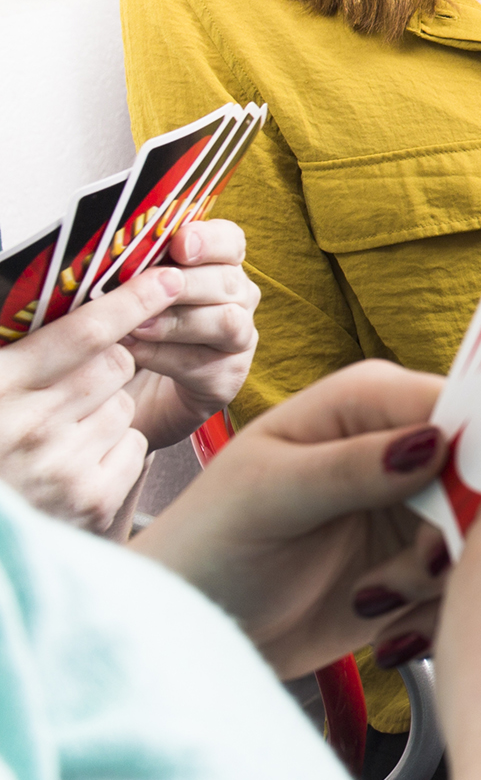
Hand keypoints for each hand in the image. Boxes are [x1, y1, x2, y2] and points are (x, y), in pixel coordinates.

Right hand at [0, 267, 185, 528]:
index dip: (130, 301)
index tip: (166, 277)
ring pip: (124, 405)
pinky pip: (132, 448)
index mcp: (0, 385)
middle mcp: (32, 427)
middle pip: (114, 365)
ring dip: (105, 408)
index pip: (83, 333)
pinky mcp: (90, 502)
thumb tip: (71, 299)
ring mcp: (63, 468)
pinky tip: (76, 459)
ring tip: (62, 427)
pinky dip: (113, 448)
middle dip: (104, 363)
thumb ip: (24, 347)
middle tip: (72, 379)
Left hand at [123, 219, 260, 448]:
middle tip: (145, 287)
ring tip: (132, 326)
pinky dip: (164, 355)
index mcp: (219, 267)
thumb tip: (106, 253)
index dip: (210, 239)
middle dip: (184, 283)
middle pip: (228, 280)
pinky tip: (132, 352)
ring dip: (175, 321)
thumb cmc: (129, 328)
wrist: (133, 390)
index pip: (231, 240)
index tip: (180, 244)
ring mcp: (238, 339)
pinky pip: (202, 361)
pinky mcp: (227, 377)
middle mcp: (237, 299)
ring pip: (225, 320)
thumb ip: (134, 270)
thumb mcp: (131, 292)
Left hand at [130, 361, 449, 675]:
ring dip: (440, 580)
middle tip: (420, 567)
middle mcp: (406, 447)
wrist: (190, 631)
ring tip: (373, 599)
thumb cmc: (208, 545)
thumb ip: (349, 466)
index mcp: (369, 401)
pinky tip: (383, 627)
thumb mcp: (267, 495)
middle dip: (462, 528)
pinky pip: (469, 585)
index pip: (461, 404)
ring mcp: (419, 509)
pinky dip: (434, 613)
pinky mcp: (422, 567)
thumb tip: (434, 439)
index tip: (479, 499)